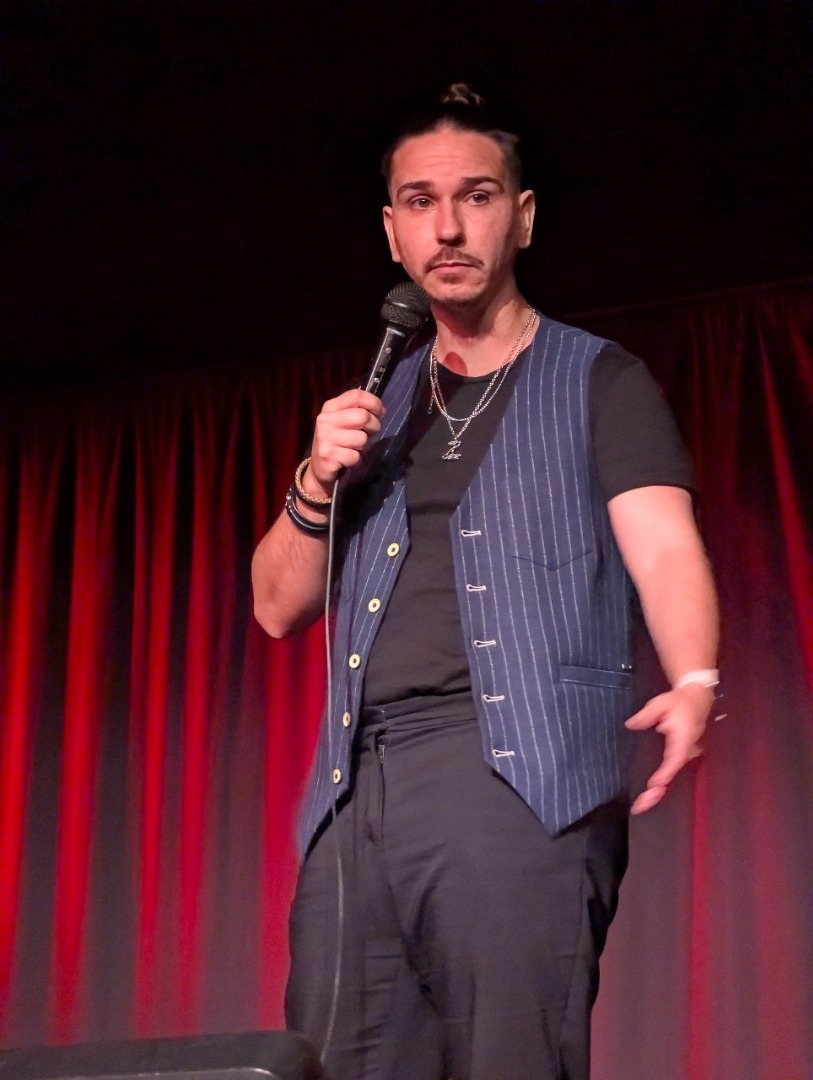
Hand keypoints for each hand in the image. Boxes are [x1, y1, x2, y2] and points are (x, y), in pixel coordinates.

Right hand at [307, 389, 385, 495]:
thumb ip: (358, 412)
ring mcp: (325, 437)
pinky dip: (356, 461)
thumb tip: (381, 410)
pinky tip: (348, 460)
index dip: (374, 403)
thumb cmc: (337, 443)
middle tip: (368, 434)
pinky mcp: (328, 455)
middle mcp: (325, 419)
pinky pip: (355, 456)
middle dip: (373, 427)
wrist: (319, 468)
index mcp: (331, 407)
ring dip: (363, 447)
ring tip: (354, 449)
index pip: (356, 395)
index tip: (380, 413)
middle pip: (363, 416)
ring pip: (361, 438)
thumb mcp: (344, 422)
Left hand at [625, 683, 712, 813]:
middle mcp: (687, 751)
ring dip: (658, 792)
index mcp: (683, 739)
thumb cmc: (678, 702)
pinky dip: (661, 784)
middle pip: (673, 775)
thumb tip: (631, 725)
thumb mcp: (660, 704)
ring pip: (673, 777)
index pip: (675, 759)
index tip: (653, 785)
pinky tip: (649, 795)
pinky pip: (672, 772)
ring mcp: (686, 755)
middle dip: (658, 792)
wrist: (697, 698)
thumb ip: (646, 716)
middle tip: (640, 806)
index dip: (665, 773)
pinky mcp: (682, 756)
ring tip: (641, 805)